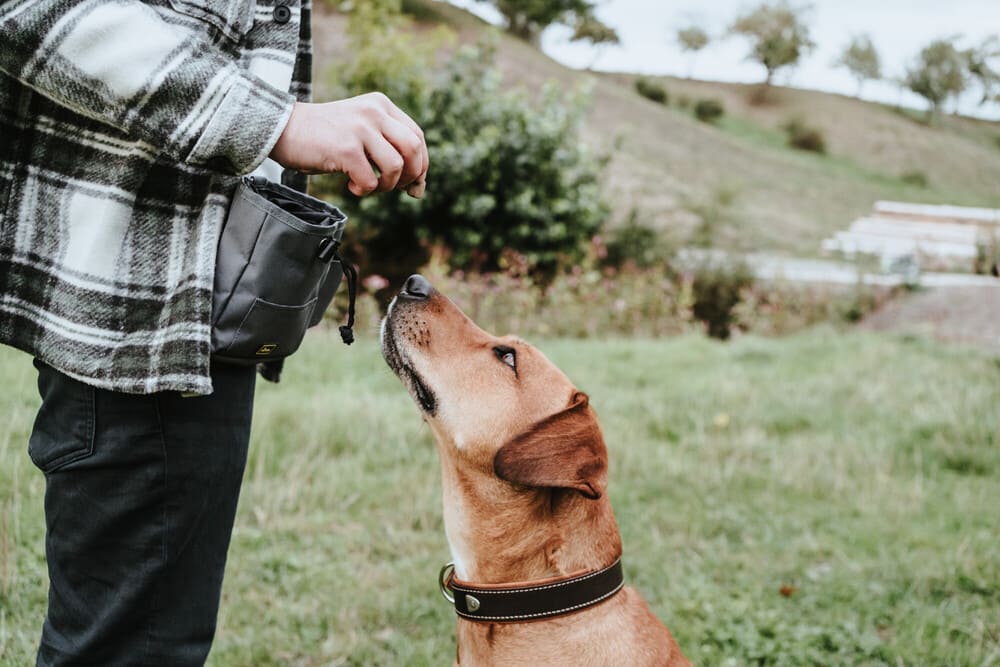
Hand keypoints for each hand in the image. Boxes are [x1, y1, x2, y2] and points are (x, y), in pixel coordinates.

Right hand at [269, 93, 427, 197]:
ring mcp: (360, 128)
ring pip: (396, 166)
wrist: (280, 128)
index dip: (420, 165)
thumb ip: (388, 151)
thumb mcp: (360, 133)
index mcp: (380, 105)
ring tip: (368, 185)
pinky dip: (365, 190)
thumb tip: (419, 190)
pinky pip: (372, 180)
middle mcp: (373, 112)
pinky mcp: (346, 148)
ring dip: (386, 186)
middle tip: (394, 188)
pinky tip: (351, 185)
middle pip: (414, 149)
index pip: (417, 136)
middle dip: (411, 176)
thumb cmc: (322, 138)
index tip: (413, 185)